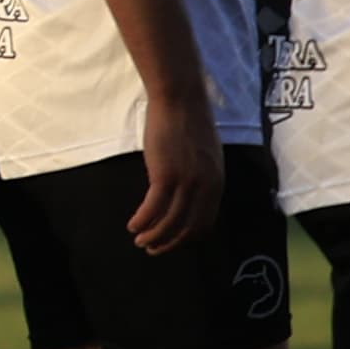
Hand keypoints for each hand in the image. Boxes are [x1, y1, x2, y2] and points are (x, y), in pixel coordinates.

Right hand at [127, 90, 220, 254]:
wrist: (180, 99)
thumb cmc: (189, 121)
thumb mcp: (205, 154)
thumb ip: (202, 176)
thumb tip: (190, 193)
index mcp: (217, 183)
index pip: (205, 223)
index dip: (186, 238)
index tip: (171, 242)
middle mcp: (205, 187)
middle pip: (188, 228)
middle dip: (169, 243)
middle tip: (153, 249)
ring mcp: (186, 182)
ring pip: (170, 223)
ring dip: (153, 236)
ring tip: (139, 240)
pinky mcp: (165, 176)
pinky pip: (153, 208)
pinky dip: (142, 221)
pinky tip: (132, 224)